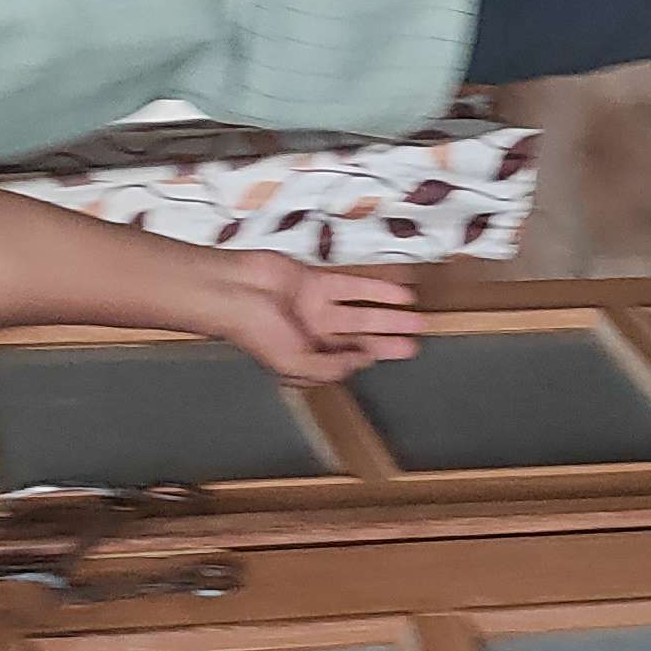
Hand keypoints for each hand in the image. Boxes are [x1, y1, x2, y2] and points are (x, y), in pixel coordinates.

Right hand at [201, 254, 428, 383]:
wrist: (232, 290)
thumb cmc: (253, 331)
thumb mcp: (294, 364)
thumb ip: (329, 368)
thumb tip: (362, 363)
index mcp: (306, 359)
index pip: (345, 363)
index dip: (370, 360)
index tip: (394, 357)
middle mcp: (314, 335)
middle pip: (360, 340)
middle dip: (388, 342)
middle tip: (416, 344)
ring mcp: (317, 307)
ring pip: (362, 314)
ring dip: (389, 317)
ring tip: (418, 320)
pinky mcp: (317, 282)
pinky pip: (354, 287)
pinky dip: (378, 291)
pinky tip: (401, 295)